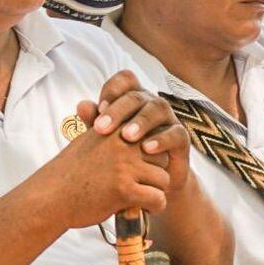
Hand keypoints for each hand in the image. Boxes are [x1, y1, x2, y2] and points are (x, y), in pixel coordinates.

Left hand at [77, 71, 191, 192]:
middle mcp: (151, 104)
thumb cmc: (123, 157)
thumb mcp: (106, 140)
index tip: (98, 109)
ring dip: (141, 122)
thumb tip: (81, 105)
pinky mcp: (182, 139)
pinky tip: (147, 149)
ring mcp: (169, 119)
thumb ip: (95, 122)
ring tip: (126, 137)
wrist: (149, 184)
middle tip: (101, 128)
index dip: (112, 90)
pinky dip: (162, 139)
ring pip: (158, 109)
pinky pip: (176, 133)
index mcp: (132, 99)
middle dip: (118, 110)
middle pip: (137, 96)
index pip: (125, 80)